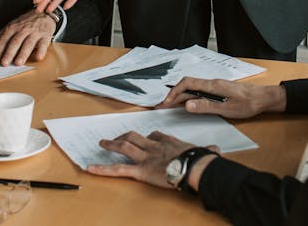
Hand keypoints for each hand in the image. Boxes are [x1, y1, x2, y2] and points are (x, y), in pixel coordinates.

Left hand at [0, 9, 55, 65]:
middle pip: (15, 41)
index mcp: (13, 27)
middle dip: (9, 52)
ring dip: (23, 53)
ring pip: (28, 43)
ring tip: (18, 62)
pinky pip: (43, 44)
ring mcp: (35, 33)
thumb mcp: (11, 26)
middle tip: (4, 63)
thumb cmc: (26, 22)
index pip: (4, 39)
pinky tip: (38, 57)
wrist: (44, 14)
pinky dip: (41, 50)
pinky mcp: (45, 36)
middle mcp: (24, 29)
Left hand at [87, 130, 219, 189]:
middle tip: (117, 138)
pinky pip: (119, 169)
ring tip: (102, 143)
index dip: (149, 137)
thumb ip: (209, 151)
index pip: (156, 136)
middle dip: (125, 136)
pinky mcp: (141, 171)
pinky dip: (104, 169)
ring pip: (125, 147)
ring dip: (112, 145)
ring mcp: (146, 157)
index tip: (147, 137)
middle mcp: (156, 146)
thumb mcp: (206, 153)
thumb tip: (216, 151)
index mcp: (170, 142)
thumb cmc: (201, 161)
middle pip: (136, 137)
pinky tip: (91, 169)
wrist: (196, 167)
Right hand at [157, 78, 286, 118]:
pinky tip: (187, 104)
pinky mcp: (218, 90)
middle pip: (187, 86)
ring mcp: (215, 86)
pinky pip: (199, 91)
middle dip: (173, 96)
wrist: (263, 98)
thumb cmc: (248, 103)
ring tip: (170, 106)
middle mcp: (212, 83)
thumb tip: (187, 105)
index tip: (165, 103)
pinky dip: (189, 97)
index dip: (173, 93)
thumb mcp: (227, 109)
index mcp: (212, 86)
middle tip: (162, 106)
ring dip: (180, 96)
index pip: (187, 84)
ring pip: (192, 88)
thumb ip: (206, 106)